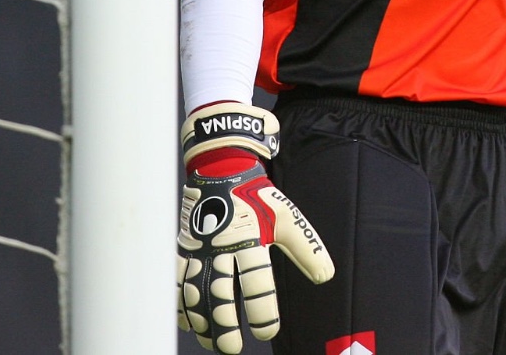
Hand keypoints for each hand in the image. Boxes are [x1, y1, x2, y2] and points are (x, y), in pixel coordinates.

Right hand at [176, 102, 334, 352]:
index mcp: (251, 240)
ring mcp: (200, 249)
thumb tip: (327, 276)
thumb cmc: (259, 197)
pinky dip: (181, 303)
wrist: (222, 169)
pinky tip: (188, 322)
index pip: (257, 283)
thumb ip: (307, 248)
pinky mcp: (184, 248)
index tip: (266, 332)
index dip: (262, 311)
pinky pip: (178, 280)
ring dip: (203, 320)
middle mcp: (223, 247)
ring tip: (213, 342)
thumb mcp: (287, 219)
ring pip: (197, 292)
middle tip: (233, 348)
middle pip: (221, 293)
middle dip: (226, 324)